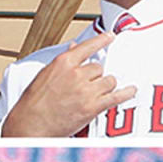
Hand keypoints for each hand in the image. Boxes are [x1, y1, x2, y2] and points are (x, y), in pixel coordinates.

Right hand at [1, 31, 135, 135]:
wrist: (31, 125)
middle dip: (96, 76)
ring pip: (109, 81)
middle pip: (99, 67)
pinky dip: (126, 93)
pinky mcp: (92, 107)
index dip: (101, 40)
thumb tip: (74, 48)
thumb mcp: (45, 75)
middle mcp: (76, 74)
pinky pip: (116, 96)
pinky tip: (131, 90)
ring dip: (106, 86)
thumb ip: (62, 61)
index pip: (87, 46)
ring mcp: (85, 90)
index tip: (110, 36)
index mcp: (63, 63)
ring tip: (98, 92)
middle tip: (87, 85)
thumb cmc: (33, 103)